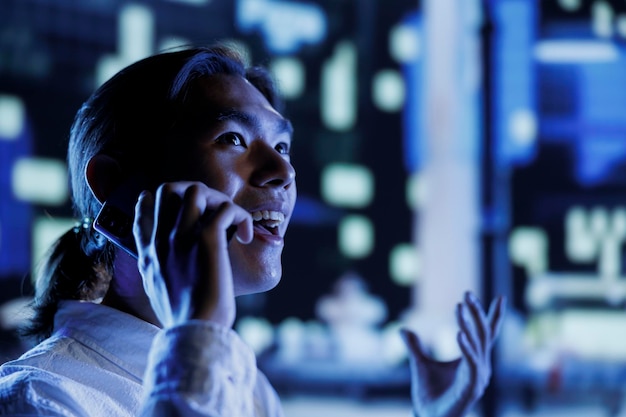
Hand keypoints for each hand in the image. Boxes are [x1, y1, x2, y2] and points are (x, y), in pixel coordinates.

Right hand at [133, 182, 252, 328]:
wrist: (195, 331)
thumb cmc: (185, 320)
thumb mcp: (158, 294)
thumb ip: (157, 273)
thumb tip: (167, 268)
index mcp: (149, 255)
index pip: (142, 213)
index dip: (152, 200)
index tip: (165, 200)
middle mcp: (161, 241)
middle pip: (168, 190)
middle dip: (194, 192)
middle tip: (214, 213)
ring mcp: (181, 238)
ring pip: (197, 190)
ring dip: (219, 200)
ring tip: (232, 221)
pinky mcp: (207, 240)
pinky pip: (226, 209)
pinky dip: (241, 217)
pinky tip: (245, 237)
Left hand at [402, 292, 505, 416]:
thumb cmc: (430, 394)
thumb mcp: (420, 364)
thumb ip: (415, 346)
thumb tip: (403, 329)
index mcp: (473, 360)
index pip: (485, 334)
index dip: (492, 316)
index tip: (500, 297)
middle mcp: (480, 366)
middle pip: (481, 334)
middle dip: (476, 312)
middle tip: (467, 294)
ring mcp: (478, 377)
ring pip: (477, 345)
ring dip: (469, 324)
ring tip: (459, 306)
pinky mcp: (471, 387)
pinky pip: (471, 364)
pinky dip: (467, 348)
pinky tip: (459, 333)